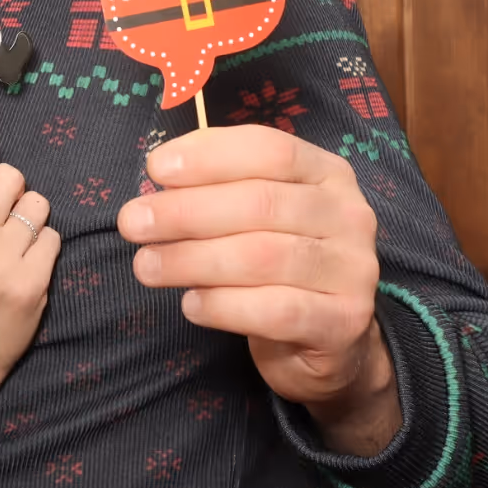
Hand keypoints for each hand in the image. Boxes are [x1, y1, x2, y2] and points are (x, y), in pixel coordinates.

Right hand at [0, 136, 59, 403]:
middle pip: (10, 178)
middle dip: (12, 186)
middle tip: (6, 205)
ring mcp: (2, 264)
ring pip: (37, 205)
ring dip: (30, 215)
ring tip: (17, 237)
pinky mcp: (32, 284)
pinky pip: (52, 238)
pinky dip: (43, 244)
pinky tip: (28, 260)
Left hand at [116, 125, 400, 453]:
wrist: (330, 339)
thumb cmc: (277, 262)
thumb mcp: (254, 213)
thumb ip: (218, 188)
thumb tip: (159, 176)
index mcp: (326, 172)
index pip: (269, 149)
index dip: (208, 156)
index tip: (155, 169)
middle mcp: (348, 214)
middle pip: (259, 203)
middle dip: (185, 212)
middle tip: (133, 224)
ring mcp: (354, 269)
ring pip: (263, 257)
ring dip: (193, 259)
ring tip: (147, 266)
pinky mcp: (344, 321)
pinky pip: (276, 310)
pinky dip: (224, 305)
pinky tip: (191, 304)